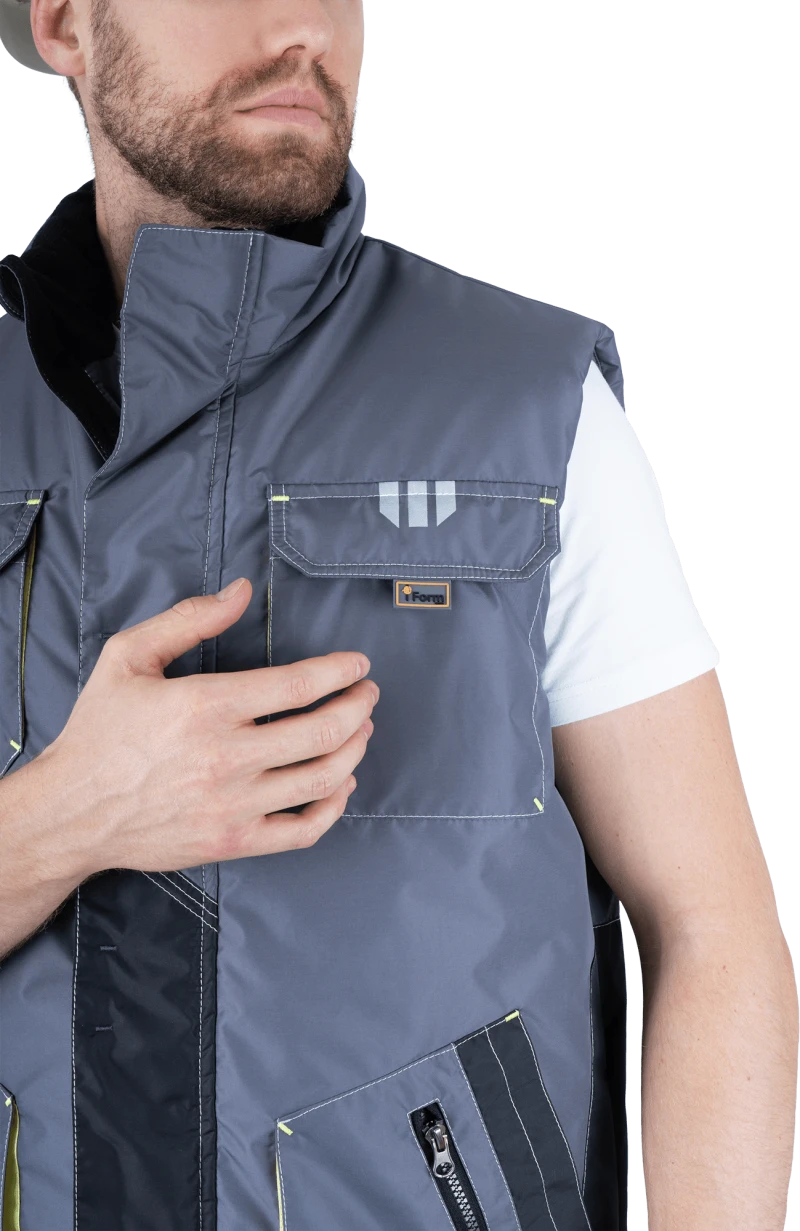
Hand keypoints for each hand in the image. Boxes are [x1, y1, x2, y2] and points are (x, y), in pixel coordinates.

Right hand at [35, 577, 376, 876]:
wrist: (70, 811)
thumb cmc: (100, 731)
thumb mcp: (128, 656)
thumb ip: (188, 618)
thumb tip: (241, 592)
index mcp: (206, 705)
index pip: (298, 685)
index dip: (340, 671)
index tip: (358, 664)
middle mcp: (226, 756)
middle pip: (323, 730)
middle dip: (359, 707)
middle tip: (368, 694)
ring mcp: (233, 804)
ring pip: (322, 778)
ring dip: (355, 750)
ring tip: (361, 731)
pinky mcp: (232, 841)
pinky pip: (303, 830)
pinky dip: (334, 807)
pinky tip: (341, 784)